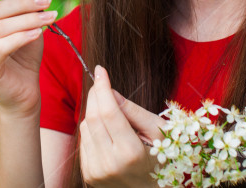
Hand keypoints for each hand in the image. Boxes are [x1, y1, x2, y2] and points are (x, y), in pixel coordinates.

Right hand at [0, 0, 55, 116]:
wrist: (25, 91)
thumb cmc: (24, 56)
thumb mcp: (26, 25)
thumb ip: (21, 6)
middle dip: (23, 3)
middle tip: (47, 1)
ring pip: (0, 27)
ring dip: (29, 19)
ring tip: (50, 17)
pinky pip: (2, 47)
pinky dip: (22, 36)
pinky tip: (38, 33)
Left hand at [80, 65, 165, 186]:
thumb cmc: (161, 160)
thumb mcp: (158, 133)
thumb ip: (133, 111)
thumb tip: (111, 92)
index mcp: (130, 153)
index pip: (109, 112)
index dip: (103, 87)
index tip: (101, 70)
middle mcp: (110, 163)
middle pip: (93, 118)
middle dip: (95, 94)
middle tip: (101, 81)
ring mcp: (96, 171)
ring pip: (85, 128)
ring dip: (94, 112)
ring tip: (112, 114)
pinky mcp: (89, 175)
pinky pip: (83, 142)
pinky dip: (92, 129)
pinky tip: (106, 131)